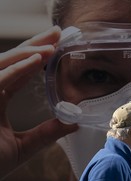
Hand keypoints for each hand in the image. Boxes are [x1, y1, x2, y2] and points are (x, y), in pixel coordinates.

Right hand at [0, 26, 77, 178]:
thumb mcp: (24, 146)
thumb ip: (47, 132)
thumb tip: (73, 122)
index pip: (19, 71)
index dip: (36, 58)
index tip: (56, 47)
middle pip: (11, 60)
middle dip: (34, 44)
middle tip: (57, 33)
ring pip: (3, 63)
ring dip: (28, 51)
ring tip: (53, 44)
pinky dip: (17, 68)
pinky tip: (37, 60)